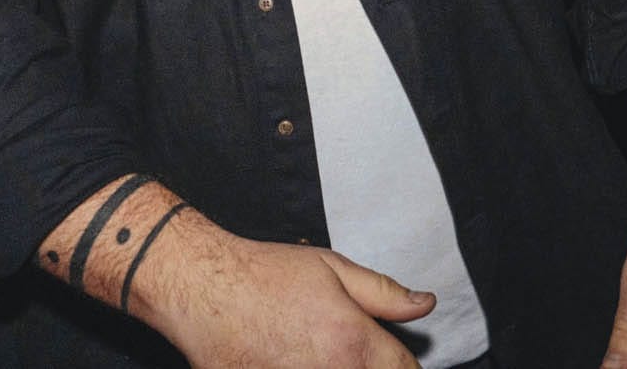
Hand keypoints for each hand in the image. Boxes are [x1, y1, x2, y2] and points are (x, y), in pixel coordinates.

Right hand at [143, 220, 430, 367]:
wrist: (202, 289)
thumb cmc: (263, 275)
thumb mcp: (330, 268)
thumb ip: (383, 293)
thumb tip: (425, 304)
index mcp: (355, 343)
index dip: (404, 366)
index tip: (391, 360)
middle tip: (344, 353)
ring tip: (313, 355)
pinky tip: (286, 362)